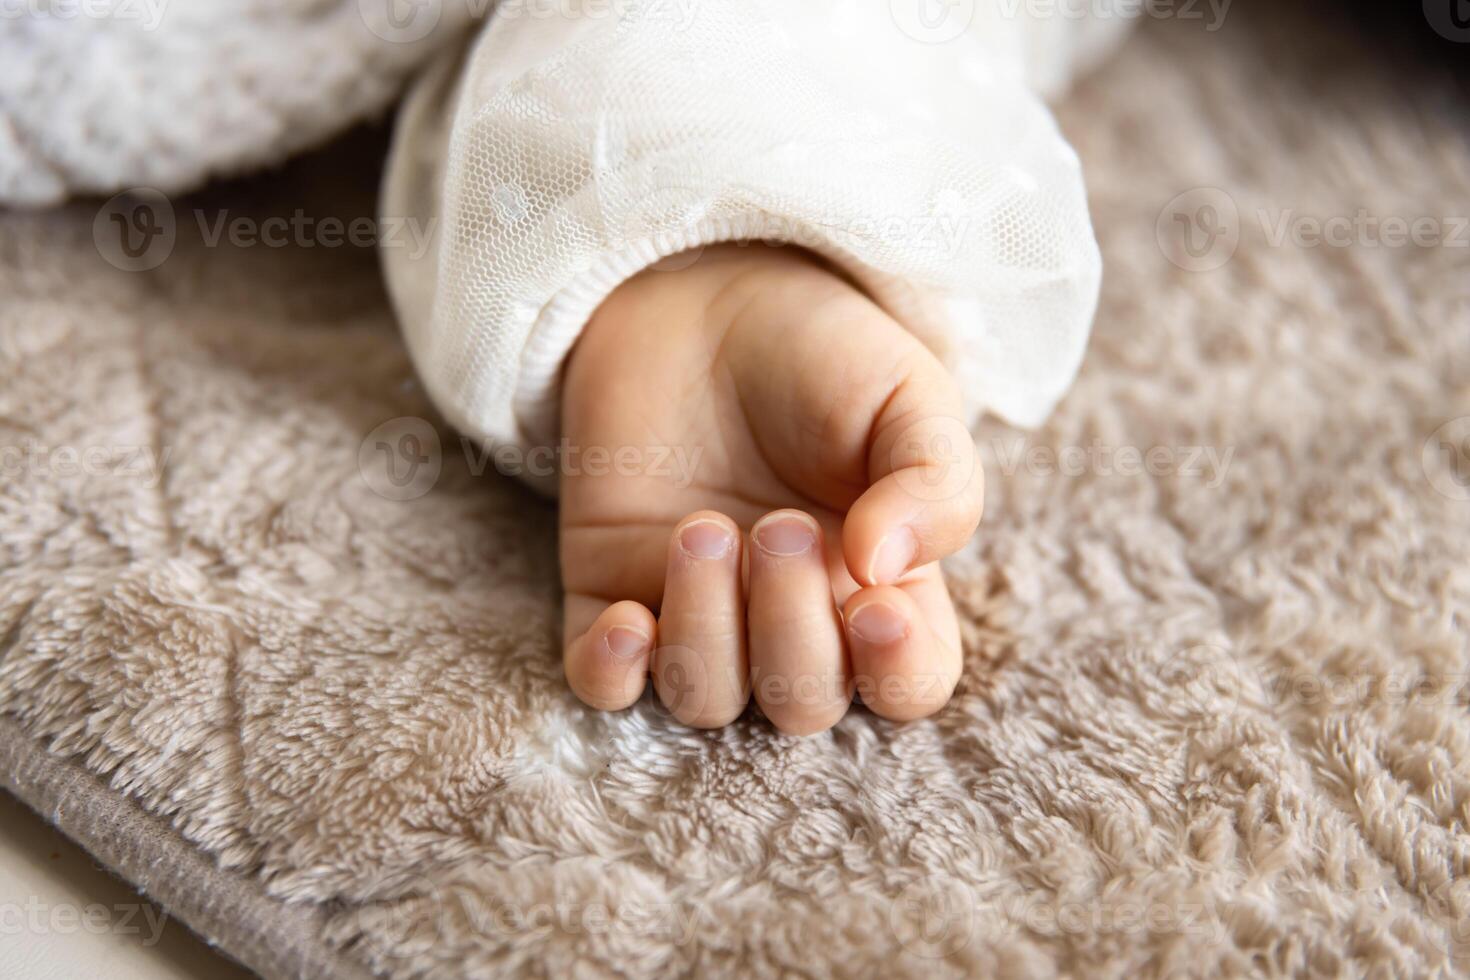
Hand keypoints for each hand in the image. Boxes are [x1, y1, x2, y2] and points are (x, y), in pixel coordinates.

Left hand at [559, 245, 982, 734]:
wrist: (705, 291)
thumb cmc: (822, 351)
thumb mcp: (907, 396)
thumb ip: (933, 483)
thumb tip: (885, 570)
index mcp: (884, 585)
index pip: (907, 683)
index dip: (896, 671)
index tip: (873, 603)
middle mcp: (794, 617)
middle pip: (802, 702)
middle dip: (791, 629)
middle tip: (777, 525)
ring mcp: (699, 612)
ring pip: (706, 699)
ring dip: (706, 632)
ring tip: (704, 528)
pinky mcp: (612, 592)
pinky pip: (604, 684)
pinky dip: (613, 673)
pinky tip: (627, 617)